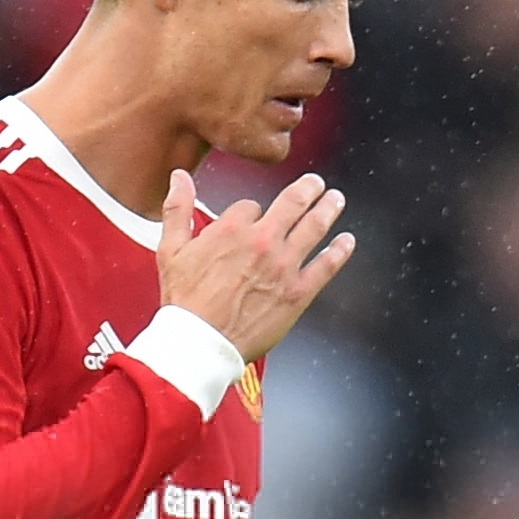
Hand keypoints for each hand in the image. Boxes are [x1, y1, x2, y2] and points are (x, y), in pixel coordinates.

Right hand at [157, 168, 353, 359]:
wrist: (202, 341)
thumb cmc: (185, 301)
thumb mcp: (171, 249)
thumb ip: (177, 209)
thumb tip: (179, 177)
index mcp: (232, 228)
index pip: (250, 206)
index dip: (251, 212)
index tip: (251, 221)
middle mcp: (263, 241)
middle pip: (292, 204)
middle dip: (307, 190)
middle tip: (315, 184)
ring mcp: (284, 266)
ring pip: (314, 227)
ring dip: (328, 209)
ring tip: (335, 199)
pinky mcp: (298, 292)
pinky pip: (326, 266)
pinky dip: (340, 251)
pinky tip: (347, 241)